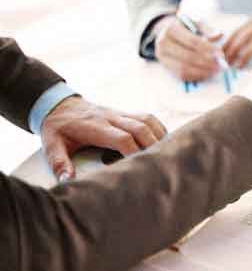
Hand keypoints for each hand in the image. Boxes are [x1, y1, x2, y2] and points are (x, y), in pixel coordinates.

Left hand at [41, 96, 166, 180]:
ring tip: (167, 153)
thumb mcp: (51, 145)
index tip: (140, 167)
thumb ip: (58, 162)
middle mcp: (111, 117)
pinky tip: (163, 142)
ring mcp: (120, 113)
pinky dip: (159, 128)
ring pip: (147, 120)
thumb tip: (67, 180)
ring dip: (160, 135)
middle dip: (154, 145)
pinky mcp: (125, 113)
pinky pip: (148, 117)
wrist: (59, 104)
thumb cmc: (57, 128)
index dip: (134, 152)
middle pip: (141, 127)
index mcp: (95, 126)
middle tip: (161, 164)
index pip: (122, 137)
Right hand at [154, 15, 222, 80]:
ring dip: (202, 71)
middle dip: (207, 62)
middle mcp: (163, 43)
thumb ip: (207, 28)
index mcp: (171, 29)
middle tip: (220, 65)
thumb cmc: (185, 28)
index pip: (193, 41)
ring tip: (215, 70)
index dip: (208, 49)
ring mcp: (163, 57)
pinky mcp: (166, 67)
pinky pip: (182, 75)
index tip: (221, 54)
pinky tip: (207, 73)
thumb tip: (219, 35)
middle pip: (188, 56)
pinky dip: (196, 76)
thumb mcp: (194, 23)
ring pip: (184, 68)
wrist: (167, 35)